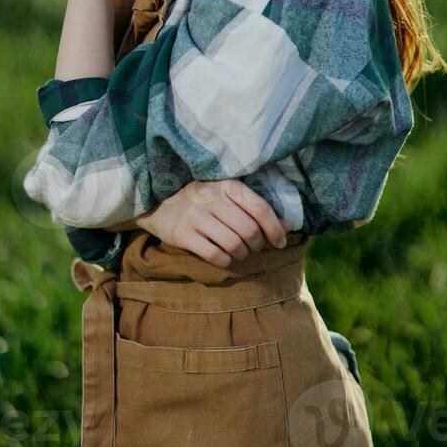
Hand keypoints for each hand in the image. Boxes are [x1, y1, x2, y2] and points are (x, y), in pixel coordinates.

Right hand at [133, 179, 291, 267]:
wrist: (158, 204)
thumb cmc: (201, 201)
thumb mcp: (226, 196)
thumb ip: (254, 208)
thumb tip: (289, 227)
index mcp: (227, 184)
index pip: (259, 207)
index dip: (275, 229)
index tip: (280, 242)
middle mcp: (211, 197)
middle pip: (249, 230)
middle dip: (257, 245)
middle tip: (253, 247)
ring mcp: (195, 215)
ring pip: (234, 244)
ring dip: (242, 255)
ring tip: (239, 253)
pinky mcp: (182, 234)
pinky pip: (215, 255)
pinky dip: (225, 261)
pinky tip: (224, 257)